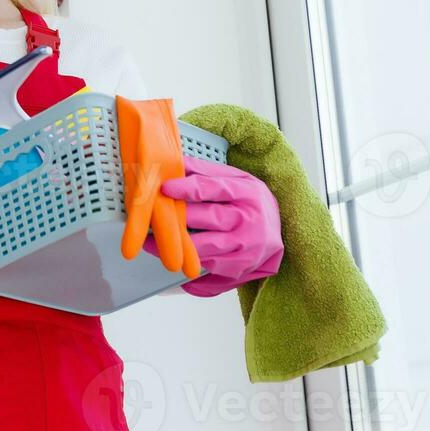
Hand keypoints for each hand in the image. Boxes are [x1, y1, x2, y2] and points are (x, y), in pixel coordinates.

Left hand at [145, 155, 282, 296]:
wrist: (278, 232)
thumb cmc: (249, 201)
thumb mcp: (234, 179)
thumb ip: (204, 171)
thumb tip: (174, 161)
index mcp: (246, 192)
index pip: (215, 188)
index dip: (188, 188)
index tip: (165, 188)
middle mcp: (249, 220)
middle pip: (210, 218)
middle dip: (179, 219)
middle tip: (151, 218)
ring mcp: (247, 247)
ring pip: (207, 248)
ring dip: (178, 246)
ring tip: (151, 242)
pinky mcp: (240, 268)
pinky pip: (210, 269)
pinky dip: (189, 267)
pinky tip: (172, 260)